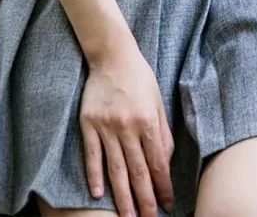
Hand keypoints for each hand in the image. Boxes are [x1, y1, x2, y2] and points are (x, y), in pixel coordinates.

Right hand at [79, 45, 175, 216]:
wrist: (112, 55)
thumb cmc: (139, 78)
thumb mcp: (158, 100)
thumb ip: (163, 132)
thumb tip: (166, 162)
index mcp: (149, 120)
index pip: (158, 162)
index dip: (163, 186)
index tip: (167, 204)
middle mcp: (128, 126)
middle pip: (138, 171)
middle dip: (145, 200)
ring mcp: (107, 126)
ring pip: (116, 168)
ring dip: (122, 196)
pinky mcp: (89, 124)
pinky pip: (92, 154)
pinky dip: (94, 175)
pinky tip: (98, 194)